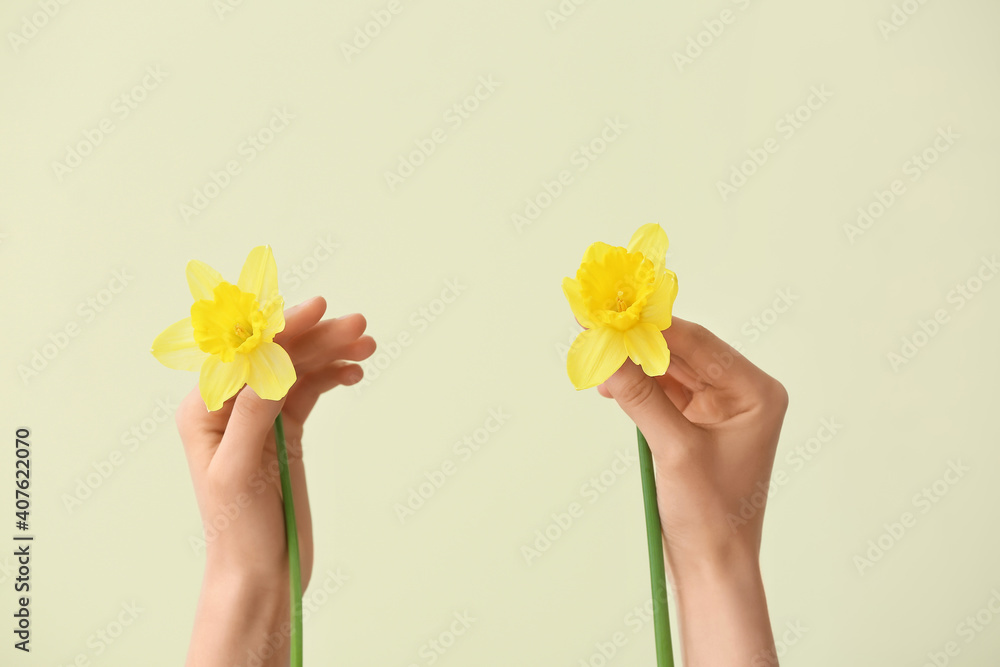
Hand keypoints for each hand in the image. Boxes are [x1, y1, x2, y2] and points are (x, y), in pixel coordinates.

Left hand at [178, 296, 374, 665]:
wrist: (259, 574)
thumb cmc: (237, 529)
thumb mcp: (239, 469)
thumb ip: (254, 412)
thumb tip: (276, 360)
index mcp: (204, 408)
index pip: (247, 353)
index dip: (283, 326)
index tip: (319, 308)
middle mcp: (230, 405)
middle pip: (278, 355)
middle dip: (316, 337)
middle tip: (359, 325)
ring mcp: (261, 417)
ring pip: (298, 369)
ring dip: (331, 353)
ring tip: (367, 345)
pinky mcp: (286, 431)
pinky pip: (309, 390)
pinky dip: (331, 376)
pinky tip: (353, 373)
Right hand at [599, 316, 787, 664]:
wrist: (713, 566)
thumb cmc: (712, 515)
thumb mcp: (673, 450)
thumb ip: (640, 397)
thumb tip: (607, 355)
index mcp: (756, 392)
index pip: (699, 343)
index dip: (654, 325)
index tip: (616, 309)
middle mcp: (742, 394)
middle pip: (683, 352)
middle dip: (640, 342)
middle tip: (598, 325)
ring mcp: (719, 409)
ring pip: (669, 370)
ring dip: (634, 364)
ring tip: (597, 353)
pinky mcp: (696, 425)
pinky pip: (663, 392)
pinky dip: (636, 386)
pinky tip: (610, 382)